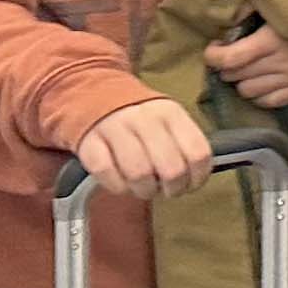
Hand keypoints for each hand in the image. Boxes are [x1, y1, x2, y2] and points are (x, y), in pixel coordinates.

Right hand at [74, 97, 214, 200]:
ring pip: (140, 174)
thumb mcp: (168, 122)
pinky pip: (108, 175)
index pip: (198, 153)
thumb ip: (185, 147)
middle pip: (171, 169)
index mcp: (171, 113)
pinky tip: (122, 182)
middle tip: (165, 189)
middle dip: (172, 189)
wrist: (94, 96)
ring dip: (144, 191)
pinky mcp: (89, 143)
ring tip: (143, 187)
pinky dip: (118, 187)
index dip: (197, 178)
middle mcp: (144, 118)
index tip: (190, 184)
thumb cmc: (139, 121)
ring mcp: (115, 129)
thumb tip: (196, 178)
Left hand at [206, 23, 287, 108]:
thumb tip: (219, 34)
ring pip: (248, 92)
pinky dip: (260, 95)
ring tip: (249, 71)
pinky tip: (262, 83)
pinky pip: (267, 102)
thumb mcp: (271, 12)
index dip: (214, 57)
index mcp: (271, 40)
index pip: (231, 58)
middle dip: (228, 68)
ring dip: (243, 82)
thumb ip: (247, 20)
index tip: (213, 50)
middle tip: (233, 59)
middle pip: (236, 76)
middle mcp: (282, 62)